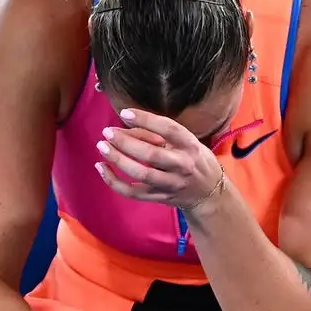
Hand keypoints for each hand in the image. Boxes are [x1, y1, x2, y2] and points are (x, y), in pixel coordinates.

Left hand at [95, 108, 224, 210]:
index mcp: (190, 146)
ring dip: (118, 160)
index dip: (146, 120)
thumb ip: (159, 133)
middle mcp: (182, 166)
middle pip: (151, 155)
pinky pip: (133, 193)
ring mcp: (170, 184)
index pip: (168, 129)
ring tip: (102, 147)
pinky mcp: (159, 197)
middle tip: (108, 132)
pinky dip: (114, 182)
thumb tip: (125, 125)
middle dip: (126, 143)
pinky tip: (102, 168)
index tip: (125, 113)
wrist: (208, 193)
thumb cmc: (193, 160)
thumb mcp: (185, 141)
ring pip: (141, 174)